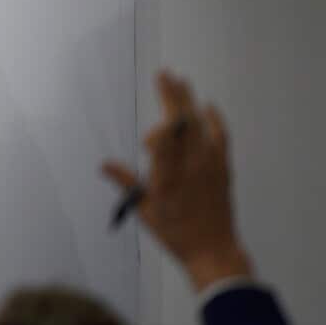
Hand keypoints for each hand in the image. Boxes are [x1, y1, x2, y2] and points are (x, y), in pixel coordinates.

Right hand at [102, 70, 250, 290]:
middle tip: (164, 74)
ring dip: (189, 101)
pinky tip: (208, 107)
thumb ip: (125, 182)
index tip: (146, 140)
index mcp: (168, 177)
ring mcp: (210, 166)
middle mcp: (191, 167)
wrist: (213, 250)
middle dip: (172, 96)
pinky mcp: (223, 169)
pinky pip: (220, 137)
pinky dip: (214, 120)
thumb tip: (103, 164)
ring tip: (180, 81)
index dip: (158, 128)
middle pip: (183, 123)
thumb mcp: (144, 210)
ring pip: (201, 125)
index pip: (165, 139)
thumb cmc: (174, 232)